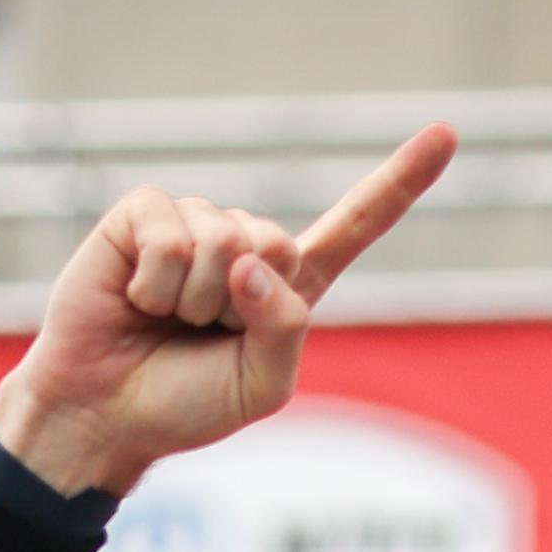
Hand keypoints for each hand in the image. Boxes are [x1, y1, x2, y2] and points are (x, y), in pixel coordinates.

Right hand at [0, 125, 454, 503]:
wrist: (104, 416)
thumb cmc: (184, 404)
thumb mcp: (262, 386)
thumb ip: (284, 328)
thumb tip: (253, 260)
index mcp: (287, 283)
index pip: (353, 225)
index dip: (399, 182)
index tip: (447, 135)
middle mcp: (244, 243)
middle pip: (278, 241)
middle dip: (239, 300)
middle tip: (200, 332)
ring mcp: (193, 222)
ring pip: (222, 242)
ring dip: (192, 299)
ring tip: (164, 320)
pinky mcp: (141, 215)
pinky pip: (169, 237)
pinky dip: (155, 283)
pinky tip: (136, 299)